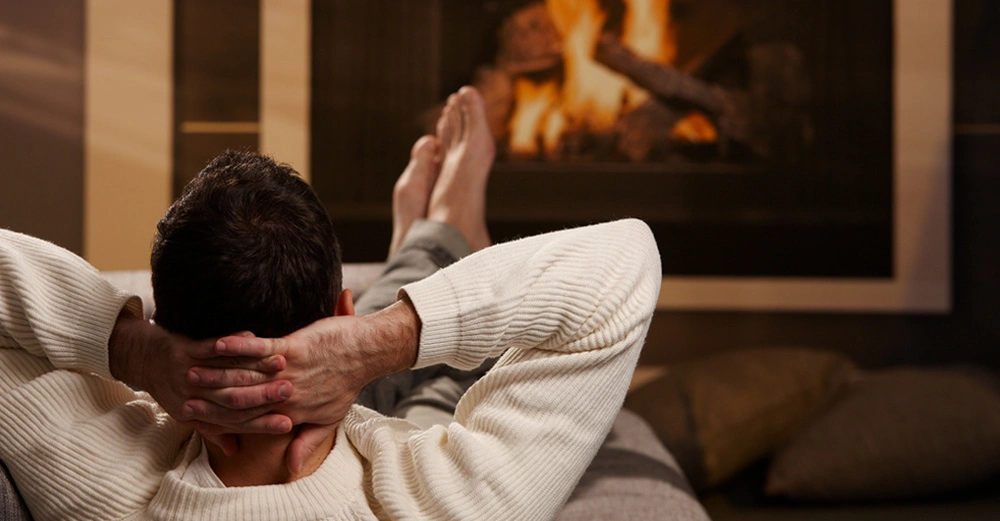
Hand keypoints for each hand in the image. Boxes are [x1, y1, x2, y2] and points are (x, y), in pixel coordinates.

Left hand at [108, 312, 294, 453]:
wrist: (143, 359)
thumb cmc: (171, 387)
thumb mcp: (189, 415)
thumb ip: (215, 430)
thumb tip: (234, 451)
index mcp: (197, 415)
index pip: (236, 423)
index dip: (262, 425)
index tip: (287, 424)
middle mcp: (192, 397)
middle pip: (235, 400)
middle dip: (266, 396)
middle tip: (291, 392)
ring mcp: (187, 373)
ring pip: (228, 374)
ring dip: (256, 368)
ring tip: (281, 364)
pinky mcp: (182, 351)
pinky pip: (211, 348)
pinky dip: (234, 344)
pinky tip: (254, 338)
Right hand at [192, 299, 420, 473]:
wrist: (369, 353)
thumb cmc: (348, 382)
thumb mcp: (330, 418)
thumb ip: (307, 441)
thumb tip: (290, 468)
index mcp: (293, 413)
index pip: (249, 420)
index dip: (220, 420)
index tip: (194, 416)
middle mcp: (288, 396)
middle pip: (242, 400)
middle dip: (210, 396)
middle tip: (183, 392)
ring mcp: (291, 371)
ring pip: (248, 375)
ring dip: (217, 372)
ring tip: (191, 368)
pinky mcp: (296, 347)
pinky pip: (262, 348)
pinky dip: (240, 346)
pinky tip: (219, 344)